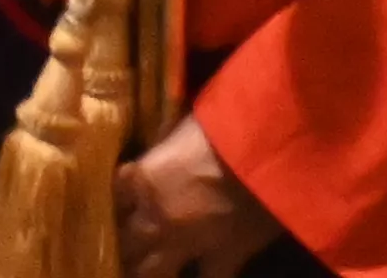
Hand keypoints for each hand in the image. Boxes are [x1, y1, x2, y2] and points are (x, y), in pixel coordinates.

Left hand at [116, 119, 279, 277]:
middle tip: (125, 244)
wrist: (273, 149)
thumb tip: (156, 147)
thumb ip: (166, 142)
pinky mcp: (223, 257)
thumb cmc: (229, 123)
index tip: (116, 202)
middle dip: (123, 242)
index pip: (113, 197)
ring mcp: (188, 243)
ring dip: (145, 268)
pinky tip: (199, 273)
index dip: (113, 201)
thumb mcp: (185, 124)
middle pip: (124, 242)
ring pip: (151, 271)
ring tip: (145, 268)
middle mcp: (156, 217)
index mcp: (144, 179)